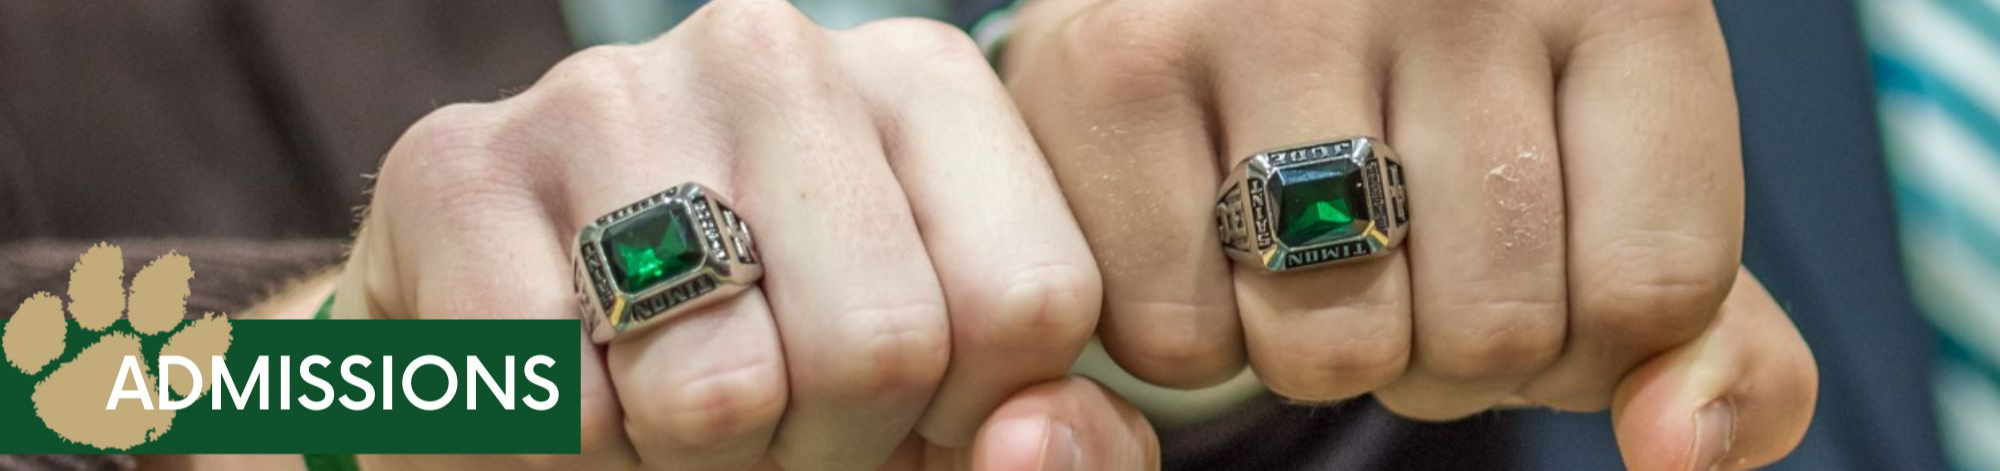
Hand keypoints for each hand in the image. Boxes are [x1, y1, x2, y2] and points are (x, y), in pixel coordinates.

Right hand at [331, 1, 1153, 468]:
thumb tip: (1027, 441)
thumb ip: (1062, 439)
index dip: (965, 418)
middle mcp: (771, 49)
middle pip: (881, 346)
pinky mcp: (455, 169)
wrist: (538, 361)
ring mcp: (606, 93)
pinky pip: (570, 415)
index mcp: (924, 83)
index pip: (1028, 305)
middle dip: (827, 450)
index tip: (905, 408)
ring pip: (722, 391)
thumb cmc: (784, 382)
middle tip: (769, 426)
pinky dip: (576, 461)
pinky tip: (572, 394)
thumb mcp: (954, 414)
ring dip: (696, 460)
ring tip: (670, 406)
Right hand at [1004, 0, 1811, 466]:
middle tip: (1388, 256)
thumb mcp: (1607, 183)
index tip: (1521, 266)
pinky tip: (1199, 234)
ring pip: (1329, 348)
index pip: (1652, 290)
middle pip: (1489, 331)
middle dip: (1436, 348)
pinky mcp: (1117, 65)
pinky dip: (1191, 332)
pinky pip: (1177, 336)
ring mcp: (1271, 9)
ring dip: (1312, 348)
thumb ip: (1699, 333)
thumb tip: (1682, 449)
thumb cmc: (1440, 100)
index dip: (1580, 346)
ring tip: (1293, 248)